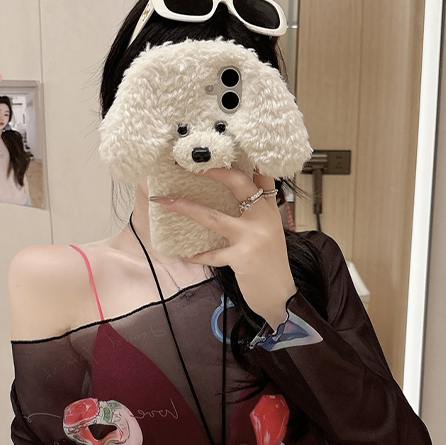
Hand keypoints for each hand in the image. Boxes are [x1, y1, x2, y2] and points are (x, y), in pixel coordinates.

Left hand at [150, 167, 295, 328]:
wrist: (282, 297)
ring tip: (163, 201)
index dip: (244, 158)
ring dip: (185, 207)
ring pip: (213, 216)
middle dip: (211, 170)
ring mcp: (253, 237)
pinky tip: (185, 255)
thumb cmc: (271, 266)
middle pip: (238, 183)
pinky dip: (197, 254)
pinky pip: (212, 253)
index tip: (221, 147)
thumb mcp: (269, 234)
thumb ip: (255, 215)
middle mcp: (264, 219)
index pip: (261, 175)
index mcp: (269, 210)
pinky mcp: (242, 258)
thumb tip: (230, 200)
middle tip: (187, 164)